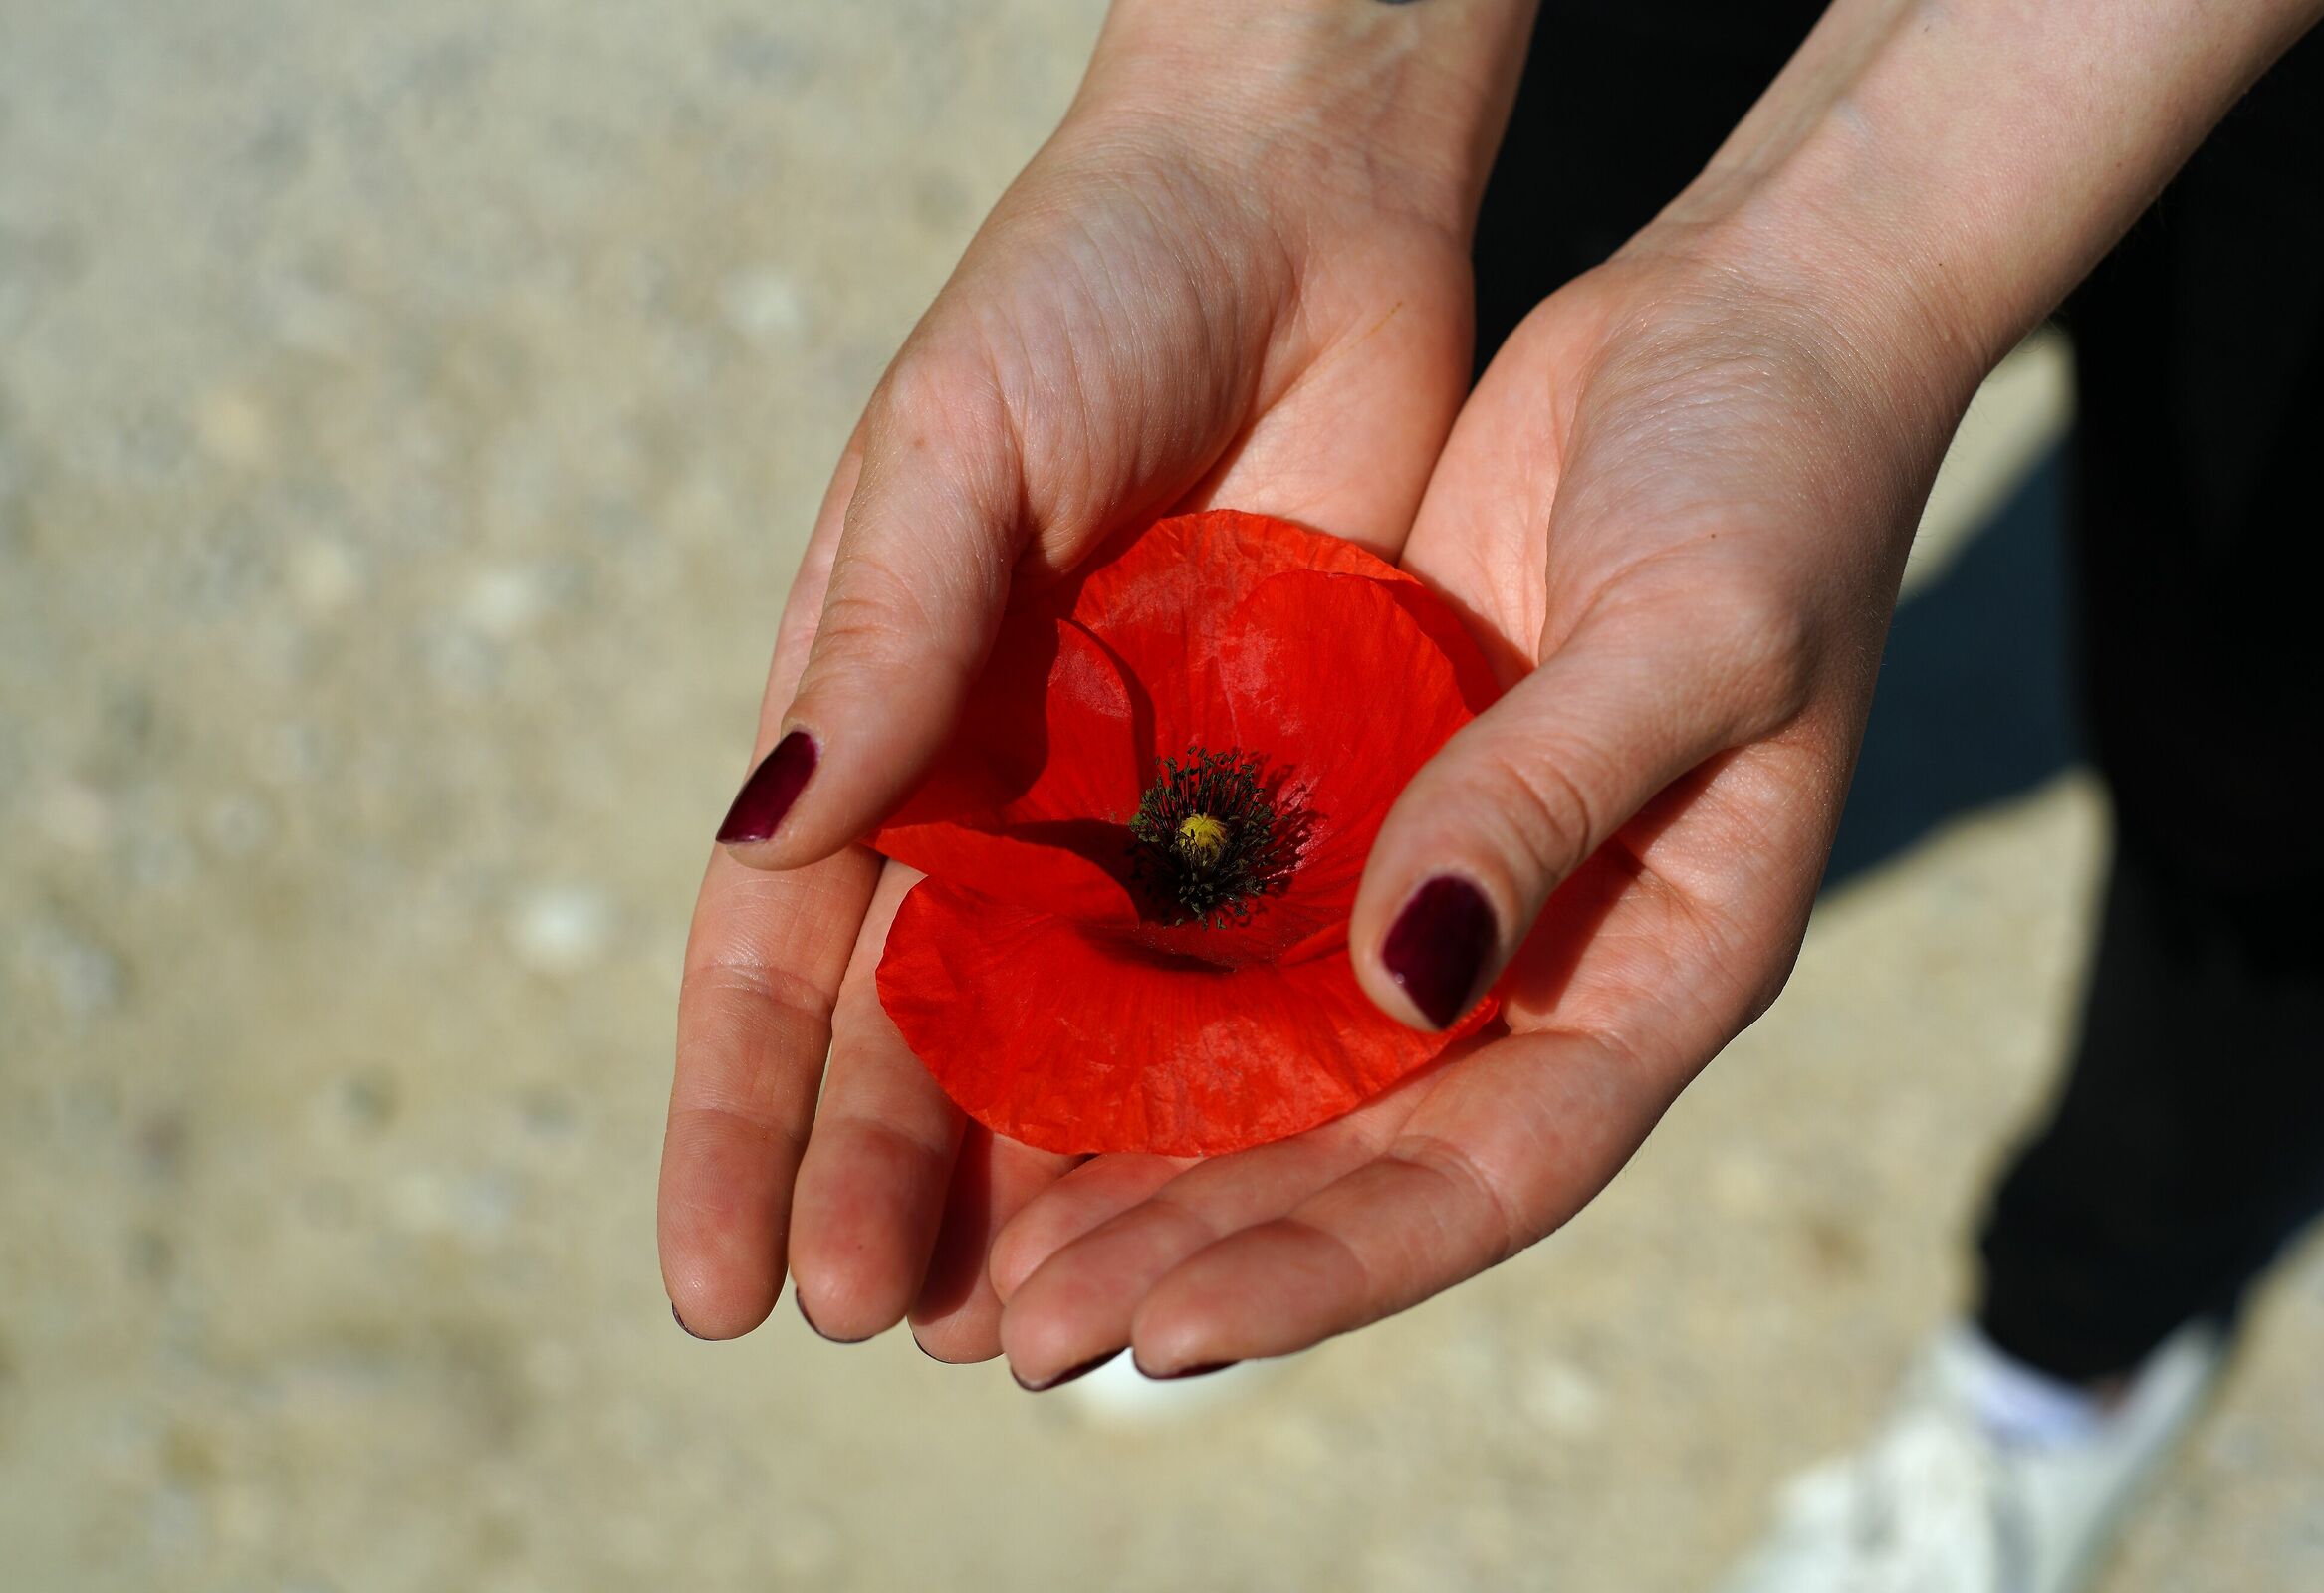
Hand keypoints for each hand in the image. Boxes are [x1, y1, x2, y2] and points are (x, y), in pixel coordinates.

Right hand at [658, 3, 1533, 1347]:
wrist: (1302, 199)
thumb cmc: (1092, 286)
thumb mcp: (961, 446)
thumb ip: (883, 635)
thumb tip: (762, 833)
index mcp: (881, 715)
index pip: (778, 957)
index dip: (734, 1120)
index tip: (711, 1280)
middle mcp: (998, 791)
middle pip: (924, 1036)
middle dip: (884, 1184)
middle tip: (873, 1328)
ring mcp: (1141, 808)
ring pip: (1076, 1044)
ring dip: (1038, 1184)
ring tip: (1014, 1325)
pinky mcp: (1284, 795)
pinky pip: (1237, 972)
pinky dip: (1206, 1093)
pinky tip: (1192, 1200)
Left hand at [986, 219, 1983, 1382]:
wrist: (1744, 325)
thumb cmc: (1773, 477)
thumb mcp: (1691, 636)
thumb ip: (1547, 804)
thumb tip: (1408, 984)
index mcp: (1661, 969)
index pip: (1489, 1170)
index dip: (1332, 1264)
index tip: (1163, 1332)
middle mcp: (1545, 960)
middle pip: (1361, 1160)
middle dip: (1199, 1250)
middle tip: (1027, 1334)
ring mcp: (1451, 879)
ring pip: (1285, 1072)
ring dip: (1150, 1165)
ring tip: (997, 1254)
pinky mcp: (1373, 786)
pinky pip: (1246, 933)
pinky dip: (1145, 1005)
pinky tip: (1015, 1053)